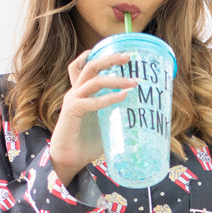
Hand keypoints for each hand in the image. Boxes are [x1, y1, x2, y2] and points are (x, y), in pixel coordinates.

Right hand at [49, 48, 131, 185]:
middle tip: (130, 57)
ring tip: (134, 82)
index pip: (83, 65)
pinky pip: (91, 101)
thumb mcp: (106, 124)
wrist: (69, 160)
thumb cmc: (87, 144)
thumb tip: (142, 115)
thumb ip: (117, 115)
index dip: (98, 55)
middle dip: (110, 58)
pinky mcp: (72, 112)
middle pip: (90, 65)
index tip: (119, 52)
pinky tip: (123, 97)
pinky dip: (108, 98)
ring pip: (94, 80)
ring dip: (115, 79)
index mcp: (81, 92)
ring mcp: (73, 100)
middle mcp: (76, 92)